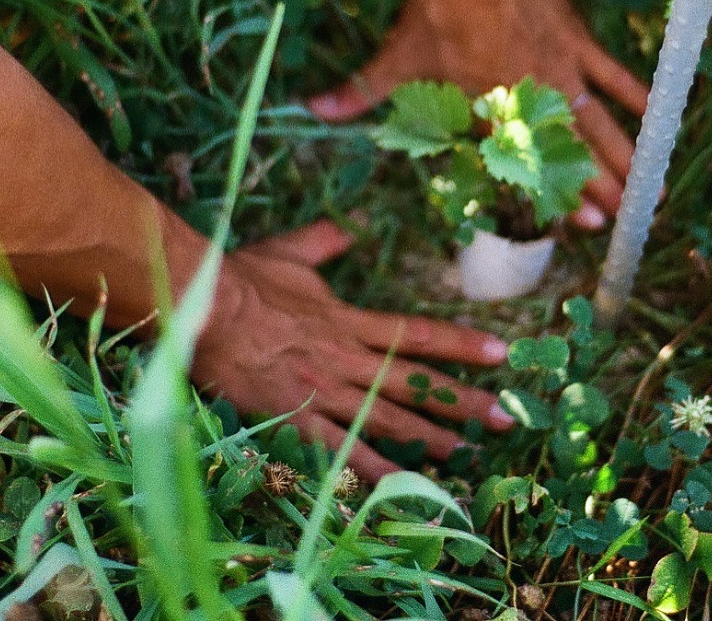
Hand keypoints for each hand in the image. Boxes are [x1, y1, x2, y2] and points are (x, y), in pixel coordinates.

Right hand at [191, 220, 514, 480]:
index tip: (501, 355)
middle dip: (464, 403)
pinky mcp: (296, 420)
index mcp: (349, 321)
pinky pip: (340, 452)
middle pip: (417, 385)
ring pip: (389, 421)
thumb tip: (349, 224)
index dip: (463, 345)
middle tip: (507, 420)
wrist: (203, 310)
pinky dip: (371, 471)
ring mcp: (324, 393)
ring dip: (431, 440)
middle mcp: (347, 360)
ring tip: (466, 455)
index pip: (419, 335)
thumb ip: (325, 241)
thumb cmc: (242, 279)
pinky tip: (399, 487)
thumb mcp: (291, 251)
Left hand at [308, 0, 648, 225]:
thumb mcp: (398, 57)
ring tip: (648, 190)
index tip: (580, 227)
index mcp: (493, 116)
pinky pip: (613, 75)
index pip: (528, 169)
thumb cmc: (439, 13)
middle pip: (574, 157)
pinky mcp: (578, 43)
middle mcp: (535, 104)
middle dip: (601, 192)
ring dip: (626, 158)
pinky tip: (655, 115)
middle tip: (624, 224)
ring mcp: (563, 74)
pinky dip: (634, 95)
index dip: (555, 200)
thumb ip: (361, 90)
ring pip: (602, 127)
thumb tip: (312, 107)